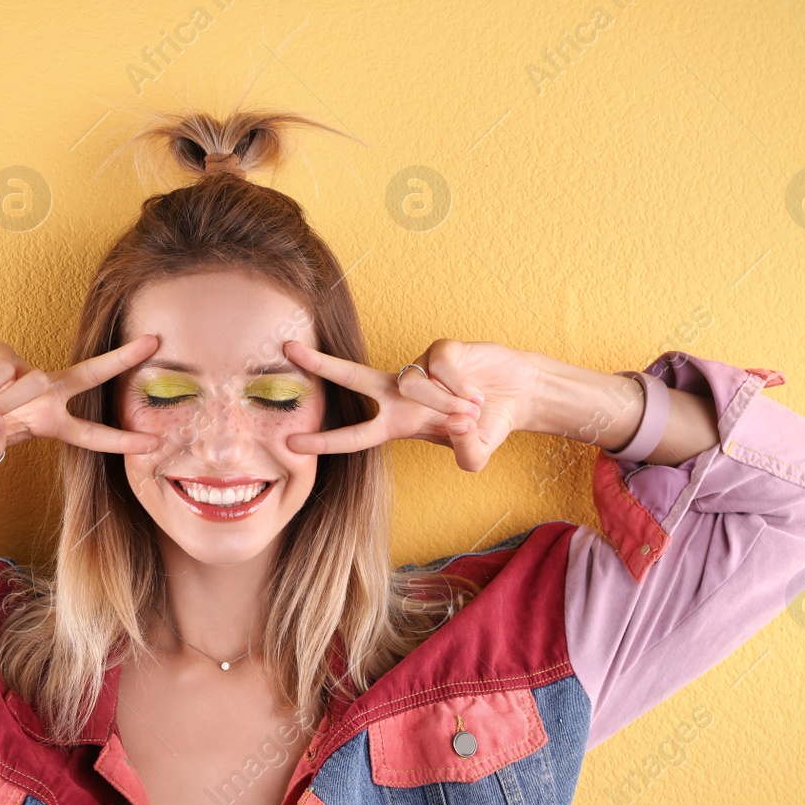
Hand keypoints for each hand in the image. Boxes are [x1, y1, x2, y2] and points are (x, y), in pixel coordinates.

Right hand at [0, 336, 163, 470]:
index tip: (155, 443)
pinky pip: (1, 372)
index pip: (92, 434)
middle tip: (155, 342)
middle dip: (123, 359)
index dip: (122, 439)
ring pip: (29, 385)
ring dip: (0, 407)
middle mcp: (44, 393)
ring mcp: (24, 370)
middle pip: (91, 374)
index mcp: (49, 422)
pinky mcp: (0, 353)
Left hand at [281, 338, 538, 471]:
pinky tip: (476, 389)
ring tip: (471, 408)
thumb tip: (458, 428)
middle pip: (352, 377)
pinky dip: (460, 385)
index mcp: (398, 424)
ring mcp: (418, 368)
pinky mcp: (439, 349)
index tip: (290, 443)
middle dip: (320, 364)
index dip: (324, 441)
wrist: (518, 395)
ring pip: (413, 384)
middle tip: (286, 349)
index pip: (354, 436)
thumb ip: (469, 455)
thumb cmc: (487, 426)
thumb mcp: (476, 453)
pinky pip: (439, 368)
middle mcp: (400, 394)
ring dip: (445, 404)